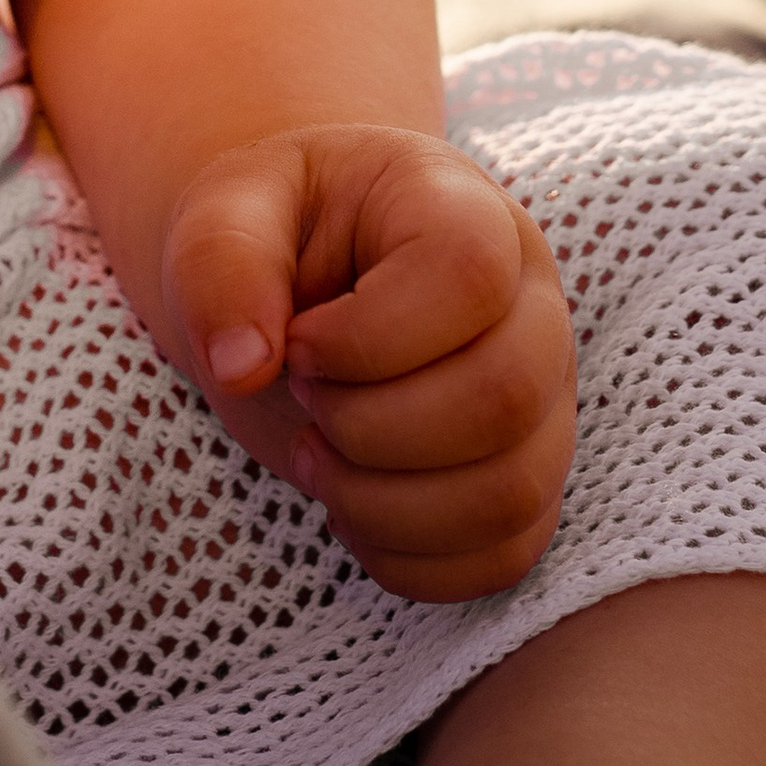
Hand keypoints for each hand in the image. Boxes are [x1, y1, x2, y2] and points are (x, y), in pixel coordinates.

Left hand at [158, 123, 575, 601]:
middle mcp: (529, 302)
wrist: (297, 276)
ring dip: (383, 502)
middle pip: (503, 399)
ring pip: (509, 493)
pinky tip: (347, 504)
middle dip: (369, 426)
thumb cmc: (273, 234)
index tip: (295, 342)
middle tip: (301, 394)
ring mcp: (543, 398)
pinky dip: (409, 557)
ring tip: (312, 451)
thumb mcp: (227, 210)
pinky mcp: (528, 478)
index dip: (368, 335)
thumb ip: (222, 261)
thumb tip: (240, 363)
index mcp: (463, 208)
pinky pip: (503, 555)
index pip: (469, 276)